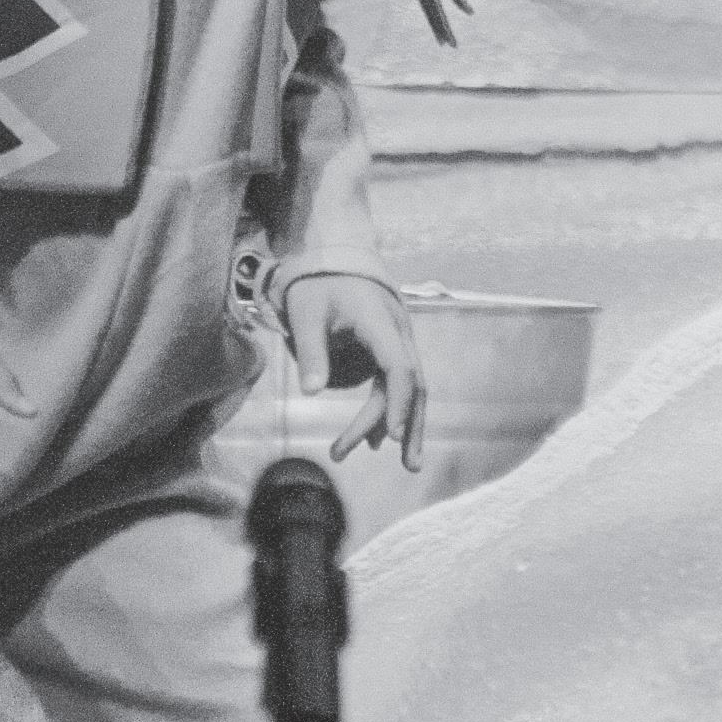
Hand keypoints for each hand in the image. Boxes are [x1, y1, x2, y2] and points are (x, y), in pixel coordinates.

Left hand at [285, 274, 425, 470]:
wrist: (332, 255)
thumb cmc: (317, 284)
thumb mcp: (307, 314)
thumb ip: (312, 352)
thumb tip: (312, 393)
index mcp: (380, 322)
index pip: (399, 367)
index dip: (397, 402)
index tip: (389, 437)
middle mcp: (398, 332)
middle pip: (414, 382)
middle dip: (411, 424)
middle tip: (407, 465)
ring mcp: (398, 339)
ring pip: (411, 385)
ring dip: (407, 422)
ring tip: (402, 461)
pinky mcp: (390, 347)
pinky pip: (398, 381)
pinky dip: (393, 408)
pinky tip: (378, 436)